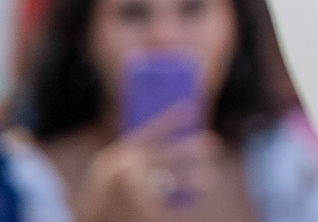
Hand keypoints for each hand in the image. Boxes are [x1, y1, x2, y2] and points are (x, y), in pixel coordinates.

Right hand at [74, 114, 223, 221]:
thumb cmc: (103, 199)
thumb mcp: (108, 175)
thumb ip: (133, 160)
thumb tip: (175, 143)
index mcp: (111, 160)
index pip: (147, 132)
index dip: (170, 119)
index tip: (192, 107)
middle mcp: (122, 173)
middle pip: (165, 155)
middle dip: (191, 149)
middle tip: (214, 143)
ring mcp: (132, 194)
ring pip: (172, 182)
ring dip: (194, 179)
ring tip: (211, 179)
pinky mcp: (142, 214)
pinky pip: (168, 208)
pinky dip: (180, 207)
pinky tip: (193, 205)